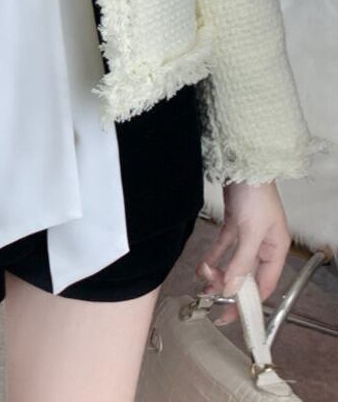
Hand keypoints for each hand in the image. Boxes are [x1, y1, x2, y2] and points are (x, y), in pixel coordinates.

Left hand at [195, 180, 291, 325]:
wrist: (243, 162)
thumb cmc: (256, 193)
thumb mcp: (250, 232)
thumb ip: (241, 262)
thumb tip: (232, 289)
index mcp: (276, 250)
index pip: (263, 286)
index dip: (247, 303)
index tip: (230, 316)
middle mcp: (264, 245)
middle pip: (246, 275)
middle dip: (229, 287)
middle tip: (210, 299)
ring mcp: (249, 234)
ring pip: (233, 262)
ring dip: (219, 273)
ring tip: (203, 283)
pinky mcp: (234, 223)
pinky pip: (224, 246)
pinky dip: (214, 256)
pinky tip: (203, 265)